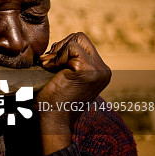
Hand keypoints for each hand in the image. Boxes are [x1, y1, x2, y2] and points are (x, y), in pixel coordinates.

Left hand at [36, 32, 110, 153]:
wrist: (52, 119)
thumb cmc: (52, 99)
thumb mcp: (65, 75)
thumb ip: (69, 60)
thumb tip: (59, 43)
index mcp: (99, 71)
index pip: (81, 42)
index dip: (62, 49)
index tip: (52, 66)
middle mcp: (103, 70)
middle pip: (80, 37)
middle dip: (61, 47)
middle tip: (50, 66)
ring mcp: (99, 70)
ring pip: (75, 39)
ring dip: (58, 52)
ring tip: (51, 69)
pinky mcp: (89, 70)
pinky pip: (71, 47)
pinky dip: (57, 56)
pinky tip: (52, 71)